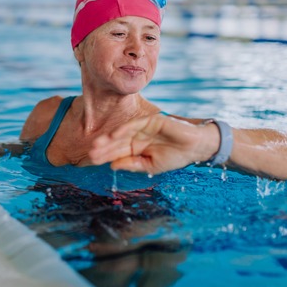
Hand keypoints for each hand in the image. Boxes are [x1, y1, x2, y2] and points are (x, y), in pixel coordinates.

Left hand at [89, 115, 219, 174]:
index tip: (91, 161)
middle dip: (103, 148)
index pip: (117, 152)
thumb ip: (132, 164)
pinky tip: (114, 135)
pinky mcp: (151, 120)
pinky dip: (124, 129)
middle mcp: (137, 137)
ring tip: (97, 145)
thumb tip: (113, 166)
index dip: (105, 156)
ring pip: (122, 133)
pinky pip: (135, 124)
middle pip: (116, 143)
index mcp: (136, 148)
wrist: (196, 147)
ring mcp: (143, 128)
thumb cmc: (175, 157)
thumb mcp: (151, 166)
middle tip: (89, 154)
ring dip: (109, 139)